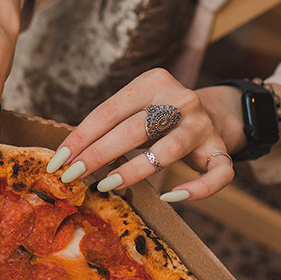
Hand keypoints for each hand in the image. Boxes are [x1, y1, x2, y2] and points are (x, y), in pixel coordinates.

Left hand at [45, 68, 237, 200]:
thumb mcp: (135, 108)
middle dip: (99, 154)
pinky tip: (169, 197)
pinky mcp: (221, 148)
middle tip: (73, 175)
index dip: (81, 137)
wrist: (212, 112)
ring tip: (107, 185)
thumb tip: (68, 158)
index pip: (109, 111)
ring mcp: (203, 124)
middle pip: (135, 129)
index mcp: (154, 81)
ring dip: (135, 170)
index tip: (59, 160)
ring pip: (169, 151)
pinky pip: (217, 174)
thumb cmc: (158, 116)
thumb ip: (110, 125)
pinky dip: (196, 190)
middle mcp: (181, 99)